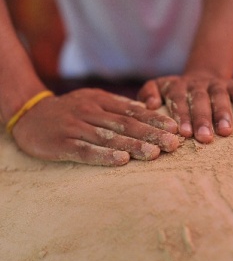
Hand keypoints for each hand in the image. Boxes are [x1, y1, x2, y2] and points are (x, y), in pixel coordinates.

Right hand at [11, 88, 178, 165]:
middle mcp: (90, 112)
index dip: (154, 119)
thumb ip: (116, 106)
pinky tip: (121, 160)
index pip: (132, 110)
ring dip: (133, 145)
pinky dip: (103, 156)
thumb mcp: (92, 100)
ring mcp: (75, 127)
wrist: (30, 115)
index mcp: (100, 100)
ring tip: (154, 154)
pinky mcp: (62, 144)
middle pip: (125, 124)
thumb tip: (145, 111)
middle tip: (173, 144)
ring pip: (108, 137)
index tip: (175, 128)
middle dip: (151, 134)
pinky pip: (85, 151)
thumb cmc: (69, 110)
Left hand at [137, 71, 232, 142]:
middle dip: (202, 119)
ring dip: (222, 113)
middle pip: (199, 100)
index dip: (182, 116)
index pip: (178, 101)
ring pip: (219, 95)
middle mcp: (195, 84)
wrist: (199, 77)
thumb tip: (151, 105)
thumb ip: (149, 93)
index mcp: (176, 87)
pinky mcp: (231, 83)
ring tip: (226, 132)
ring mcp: (214, 83)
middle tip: (204, 138)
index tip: (184, 133)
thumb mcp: (158, 88)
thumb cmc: (175, 92)